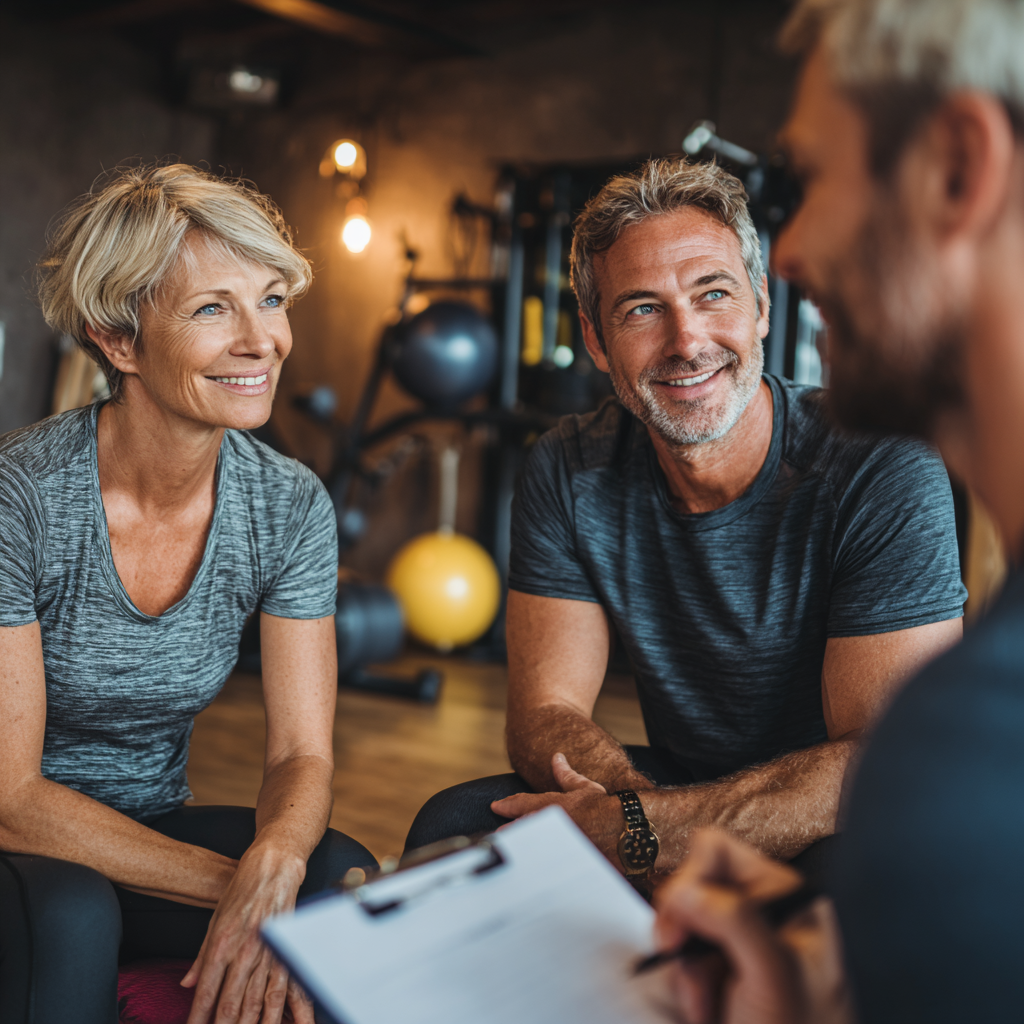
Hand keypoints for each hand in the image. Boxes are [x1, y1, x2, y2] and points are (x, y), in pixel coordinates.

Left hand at [182, 845, 312, 1023]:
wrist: (274, 863)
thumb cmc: (243, 888)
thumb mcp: (215, 918)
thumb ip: (201, 955)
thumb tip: (187, 983)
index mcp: (222, 943)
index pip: (206, 992)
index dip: (198, 1018)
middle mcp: (244, 951)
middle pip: (233, 1004)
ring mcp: (269, 952)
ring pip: (260, 1002)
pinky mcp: (288, 948)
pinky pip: (287, 987)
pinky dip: (288, 1009)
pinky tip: (287, 1023)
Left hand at [491, 753, 622, 859]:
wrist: (630, 832)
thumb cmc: (609, 808)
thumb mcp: (585, 787)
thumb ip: (565, 775)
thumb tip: (556, 758)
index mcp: (554, 806)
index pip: (523, 804)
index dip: (507, 805)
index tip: (496, 806)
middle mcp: (552, 826)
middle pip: (522, 830)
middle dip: (509, 832)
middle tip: (497, 836)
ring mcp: (558, 846)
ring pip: (530, 849)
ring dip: (520, 849)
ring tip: (510, 852)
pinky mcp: (566, 864)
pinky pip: (546, 867)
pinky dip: (538, 867)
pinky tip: (531, 872)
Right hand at [653, 829, 851, 1023]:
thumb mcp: (774, 976)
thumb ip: (734, 921)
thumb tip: (685, 890)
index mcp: (784, 897)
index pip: (717, 851)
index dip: (690, 880)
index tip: (680, 924)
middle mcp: (761, 912)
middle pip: (692, 887)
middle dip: (682, 932)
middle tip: (680, 959)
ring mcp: (739, 943)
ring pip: (681, 927)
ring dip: (684, 971)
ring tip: (706, 1004)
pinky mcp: (721, 971)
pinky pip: (682, 961)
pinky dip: (685, 988)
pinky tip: (706, 1010)